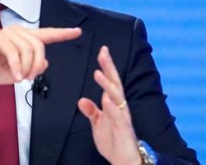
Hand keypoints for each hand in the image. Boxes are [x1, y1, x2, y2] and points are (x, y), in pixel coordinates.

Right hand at [0, 26, 81, 93]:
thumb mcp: (21, 72)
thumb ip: (34, 67)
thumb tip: (45, 62)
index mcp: (26, 38)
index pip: (48, 34)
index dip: (63, 33)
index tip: (78, 31)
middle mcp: (18, 32)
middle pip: (39, 46)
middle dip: (37, 65)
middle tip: (31, 78)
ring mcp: (8, 33)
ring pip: (27, 50)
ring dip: (27, 68)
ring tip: (22, 79)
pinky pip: (13, 53)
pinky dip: (17, 67)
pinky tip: (16, 77)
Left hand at [77, 46, 140, 163]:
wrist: (124, 161)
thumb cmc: (114, 141)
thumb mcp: (97, 124)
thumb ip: (91, 111)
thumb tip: (81, 99)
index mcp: (113, 104)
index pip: (110, 81)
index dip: (106, 66)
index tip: (102, 51)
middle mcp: (120, 107)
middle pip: (115, 83)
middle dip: (109, 67)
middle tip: (103, 52)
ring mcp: (122, 117)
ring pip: (117, 97)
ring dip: (108, 85)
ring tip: (98, 73)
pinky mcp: (124, 129)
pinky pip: (118, 117)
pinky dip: (113, 108)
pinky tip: (106, 99)